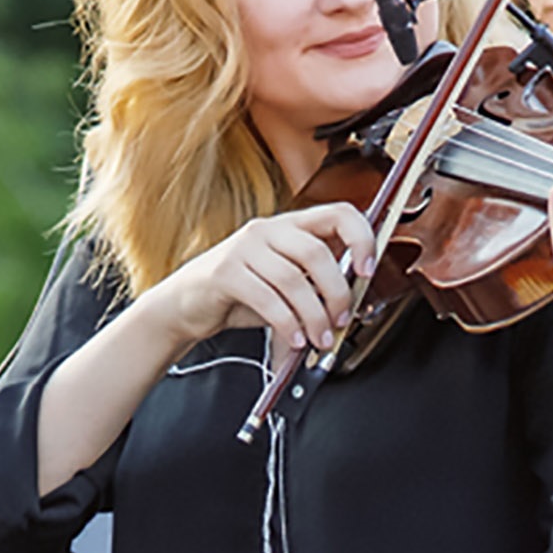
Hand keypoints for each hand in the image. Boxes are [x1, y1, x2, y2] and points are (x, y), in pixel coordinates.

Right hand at [153, 204, 376, 362]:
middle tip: (340, 320)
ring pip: (293, 280)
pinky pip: (266, 298)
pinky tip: (293, 339)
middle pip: (316, 252)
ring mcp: (244, 248)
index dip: (361, 238)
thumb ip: (315, 287)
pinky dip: (286, 323)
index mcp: (290, 226)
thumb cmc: (240, 294)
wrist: (184, 306)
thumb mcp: (285, 286)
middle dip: (337, 293)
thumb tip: (352, 307)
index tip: (368, 270)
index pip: (338, 213)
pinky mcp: (224, 272)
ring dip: (313, 315)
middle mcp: (268, 230)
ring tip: (318, 338)